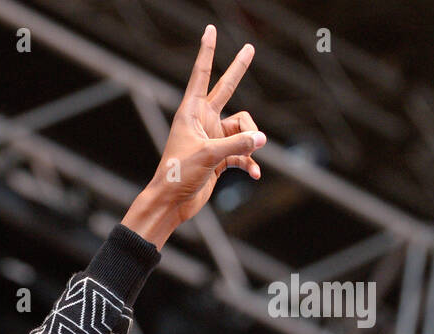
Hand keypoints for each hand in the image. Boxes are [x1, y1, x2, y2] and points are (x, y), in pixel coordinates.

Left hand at [122, 24, 263, 248]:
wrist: (171, 203)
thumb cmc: (178, 175)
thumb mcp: (209, 155)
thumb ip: (237, 143)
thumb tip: (262, 138)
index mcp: (191, 112)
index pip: (201, 75)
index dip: (207, 52)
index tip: (210, 30)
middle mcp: (203, 121)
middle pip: (226, 88)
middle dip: (238, 70)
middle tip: (250, 48)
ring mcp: (212, 138)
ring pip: (243, 127)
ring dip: (250, 141)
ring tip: (250, 155)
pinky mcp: (219, 156)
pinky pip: (243, 151)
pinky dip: (249, 161)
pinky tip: (254, 174)